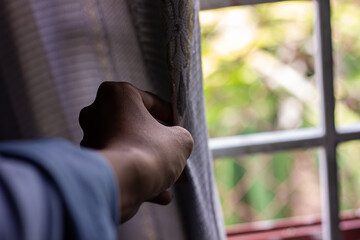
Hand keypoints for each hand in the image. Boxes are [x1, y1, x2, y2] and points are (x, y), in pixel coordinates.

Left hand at [79, 82, 192, 222]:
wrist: (119, 185)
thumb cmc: (149, 152)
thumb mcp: (180, 140)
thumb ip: (180, 135)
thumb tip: (177, 141)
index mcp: (116, 94)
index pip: (149, 100)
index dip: (169, 115)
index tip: (178, 127)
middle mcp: (96, 112)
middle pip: (136, 126)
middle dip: (158, 142)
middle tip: (175, 154)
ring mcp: (90, 138)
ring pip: (127, 148)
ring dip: (149, 162)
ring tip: (171, 179)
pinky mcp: (89, 163)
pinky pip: (118, 166)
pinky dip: (137, 177)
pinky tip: (160, 194)